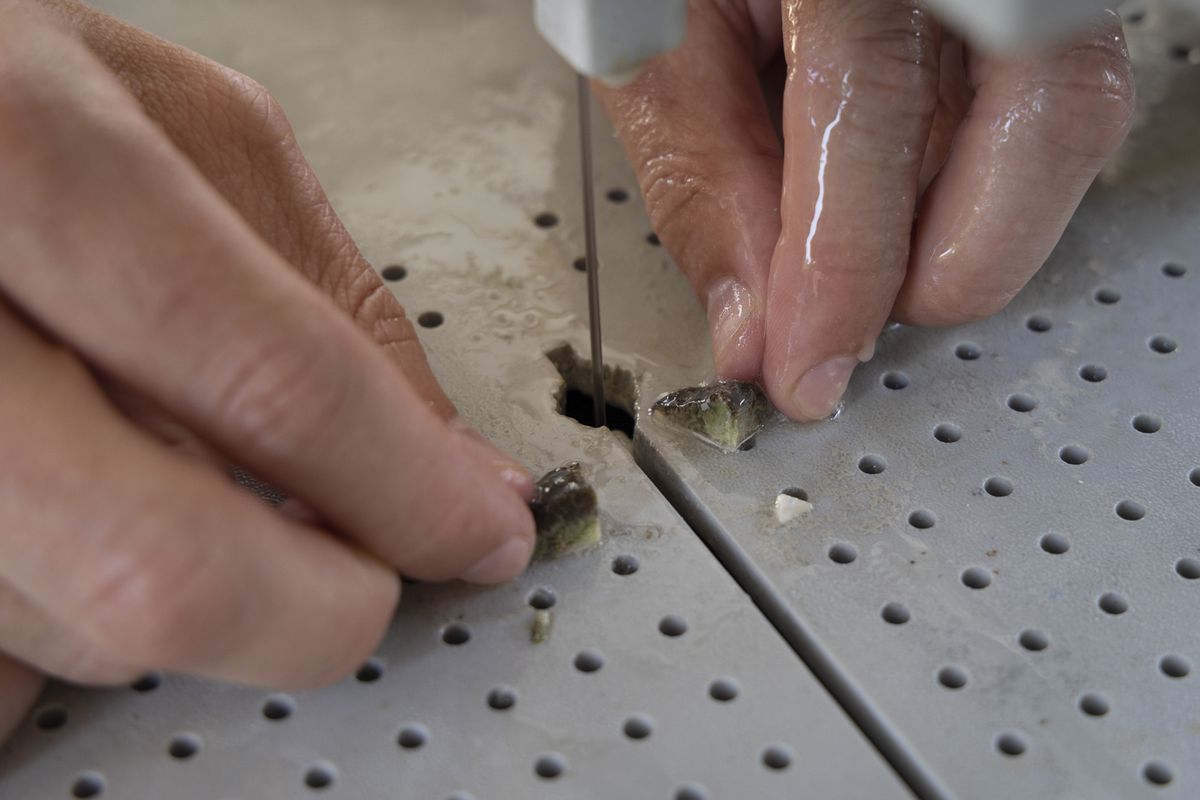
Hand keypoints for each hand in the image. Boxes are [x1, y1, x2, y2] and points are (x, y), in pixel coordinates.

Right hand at [0, 0, 534, 738]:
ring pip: (76, 633)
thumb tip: (452, 465)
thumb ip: (336, 298)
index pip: (277, 383)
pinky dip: (67, 630)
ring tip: (187, 498)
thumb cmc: (9, 95)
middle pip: (162, 567)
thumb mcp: (196, 132)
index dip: (411, 493)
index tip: (480, 535)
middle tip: (364, 583)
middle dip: (317, 612)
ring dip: (185, 603)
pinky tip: (85, 534)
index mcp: (30, 164)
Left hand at [598, 0, 1133, 419]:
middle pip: (1038, 124)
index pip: (874, 110)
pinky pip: (1049, 112)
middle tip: (847, 323)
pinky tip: (891, 188)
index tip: (807, 368)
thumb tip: (751, 330)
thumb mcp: (654, 43)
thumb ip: (701, 179)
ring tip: (853, 240)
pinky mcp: (1044, 1)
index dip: (844, 267)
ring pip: (1057, 131)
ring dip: (954, 229)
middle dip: (942, 268)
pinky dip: (969, 184)